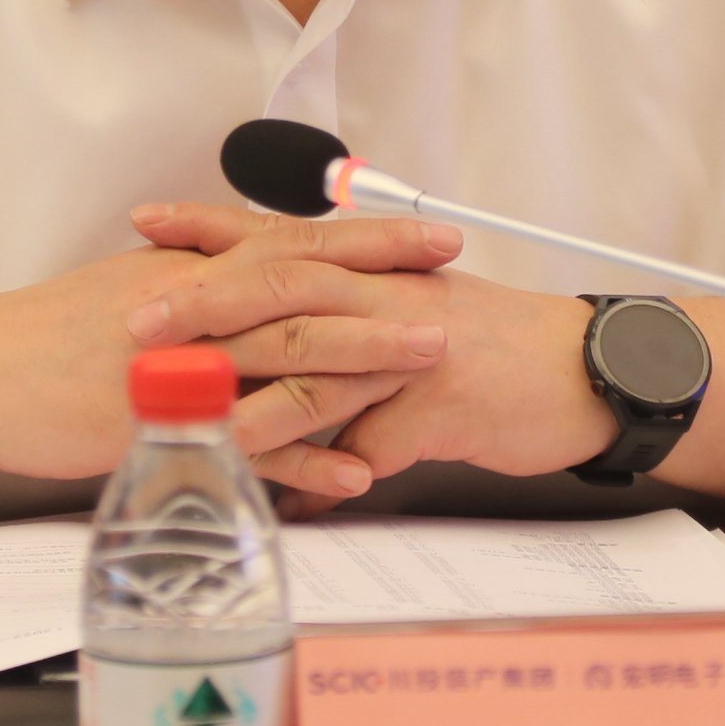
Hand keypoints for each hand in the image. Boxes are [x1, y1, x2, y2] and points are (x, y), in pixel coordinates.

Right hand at [0, 222, 456, 497]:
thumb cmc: (44, 337)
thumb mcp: (128, 288)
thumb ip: (194, 284)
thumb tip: (244, 276)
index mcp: (191, 270)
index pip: (295, 242)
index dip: (369, 235)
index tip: (430, 233)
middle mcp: (195, 306)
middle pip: (306, 284)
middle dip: (387, 283)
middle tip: (452, 283)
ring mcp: (184, 365)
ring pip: (289, 352)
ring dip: (366, 355)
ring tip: (430, 358)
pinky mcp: (165, 425)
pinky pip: (249, 444)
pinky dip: (307, 458)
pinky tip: (356, 471)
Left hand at [128, 204, 617, 502]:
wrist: (585, 371)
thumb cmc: (497, 349)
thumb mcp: (416, 319)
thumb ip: (347, 337)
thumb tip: (286, 368)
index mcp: (376, 272)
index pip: (279, 236)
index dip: (211, 226)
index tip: (146, 219)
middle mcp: (387, 299)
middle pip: (284, 289)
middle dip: (206, 305)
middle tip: (139, 325)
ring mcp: (414, 352)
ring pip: (319, 372)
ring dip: (252, 402)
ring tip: (193, 425)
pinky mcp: (441, 407)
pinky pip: (373, 447)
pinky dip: (330, 478)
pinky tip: (293, 505)